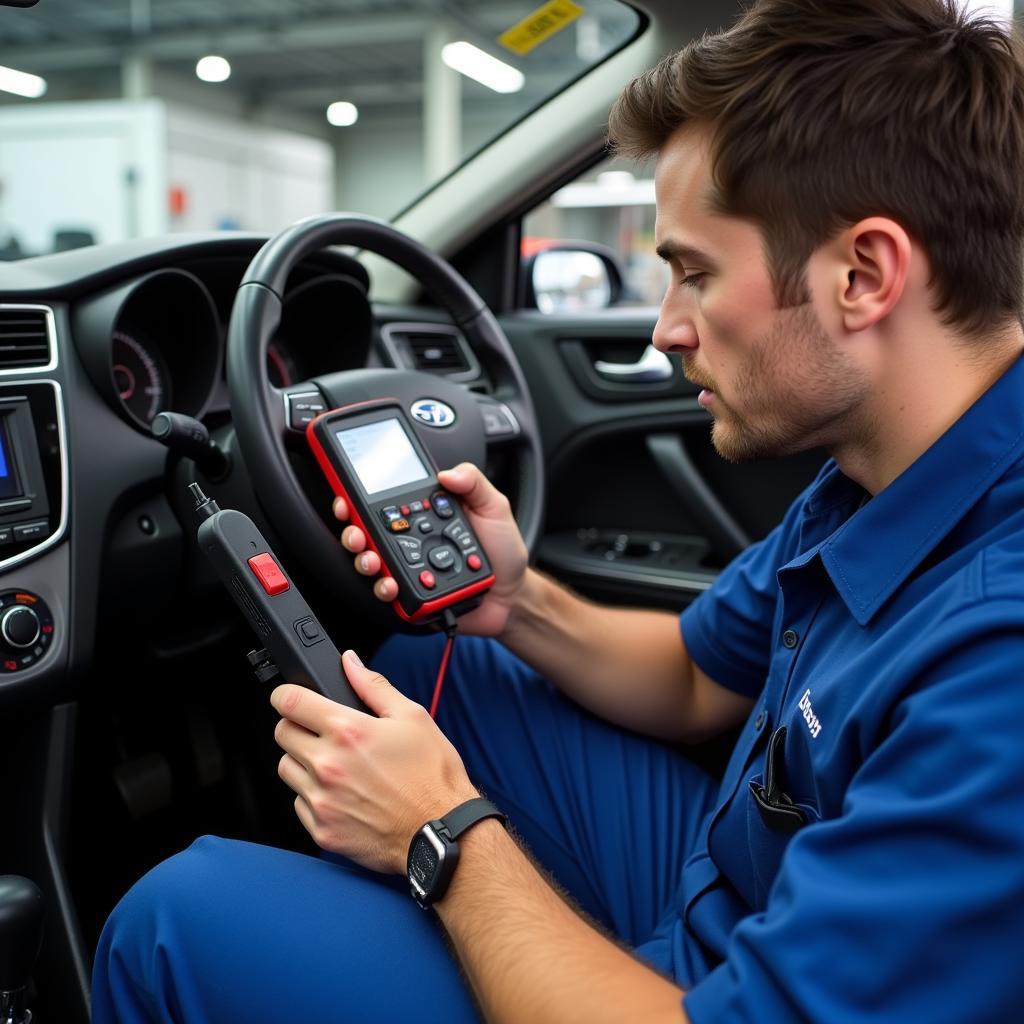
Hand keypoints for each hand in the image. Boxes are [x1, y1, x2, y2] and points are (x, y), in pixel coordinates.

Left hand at [272, 650, 478, 873]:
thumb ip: (373, 686)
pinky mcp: (322, 830)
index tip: (292, 698)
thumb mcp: (412, 717)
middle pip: (282, 733)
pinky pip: (299, 804)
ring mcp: (322, 800)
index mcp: (348, 732)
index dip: (287, 694)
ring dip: (302, 762)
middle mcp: (327, 765)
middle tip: (323, 733)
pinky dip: (313, 796)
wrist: (442, 832)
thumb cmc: (432, 776)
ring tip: (336, 765)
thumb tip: (349, 662)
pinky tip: (342, 793)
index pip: (290, 702)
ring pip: (286, 769)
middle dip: (297, 726)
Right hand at [334, 462, 529, 637]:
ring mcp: (408, 569)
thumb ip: (474, 483)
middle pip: (366, 532)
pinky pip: (388, 593)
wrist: (513, 593)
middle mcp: (409, 541)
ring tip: (373, 560)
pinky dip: (385, 589)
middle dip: (352, 531)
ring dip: (364, 559)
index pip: (383, 502)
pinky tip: (391, 585)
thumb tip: (448, 473)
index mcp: (423, 515)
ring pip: (371, 563)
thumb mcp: (495, 507)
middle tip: (357, 532)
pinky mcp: (411, 597)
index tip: (347, 496)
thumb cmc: (502, 550)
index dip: (358, 497)